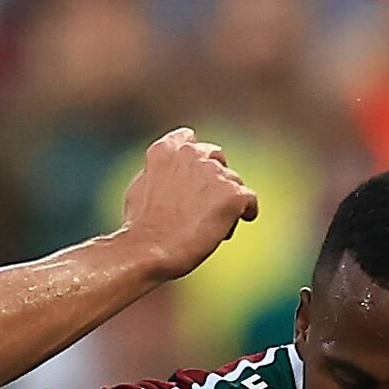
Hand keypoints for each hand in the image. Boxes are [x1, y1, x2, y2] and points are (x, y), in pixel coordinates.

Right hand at [116, 129, 257, 281]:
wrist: (149, 250)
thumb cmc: (140, 228)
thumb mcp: (139, 188)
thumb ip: (158, 171)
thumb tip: (167, 173)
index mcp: (166, 150)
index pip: (187, 138)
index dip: (193, 157)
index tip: (195, 172)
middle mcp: (191, 154)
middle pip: (216, 158)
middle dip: (214, 178)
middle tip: (206, 204)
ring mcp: (214, 172)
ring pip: (233, 182)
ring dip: (226, 199)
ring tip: (211, 225)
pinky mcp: (233, 193)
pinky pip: (249, 199)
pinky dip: (246, 211)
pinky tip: (237, 222)